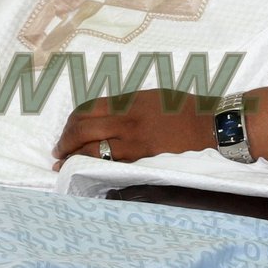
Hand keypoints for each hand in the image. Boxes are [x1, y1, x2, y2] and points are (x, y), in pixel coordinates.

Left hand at [54, 87, 215, 166]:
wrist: (209, 124)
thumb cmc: (183, 108)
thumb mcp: (151, 96)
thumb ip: (126, 105)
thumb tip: (104, 115)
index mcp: (129, 101)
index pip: (88, 109)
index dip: (71, 121)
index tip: (65, 131)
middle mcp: (128, 119)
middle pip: (84, 129)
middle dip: (65, 141)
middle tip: (58, 151)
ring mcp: (135, 140)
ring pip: (93, 149)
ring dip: (73, 158)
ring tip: (63, 164)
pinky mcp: (144, 157)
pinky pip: (112, 162)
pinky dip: (94, 166)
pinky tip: (85, 170)